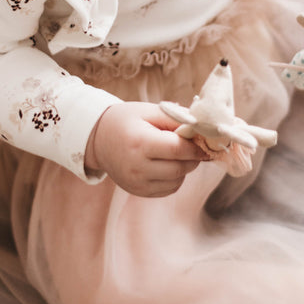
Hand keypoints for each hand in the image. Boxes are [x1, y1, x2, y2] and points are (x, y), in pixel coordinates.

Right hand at [84, 101, 207, 196]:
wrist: (98, 139)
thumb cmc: (126, 120)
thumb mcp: (148, 111)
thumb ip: (176, 118)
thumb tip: (202, 127)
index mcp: (140, 143)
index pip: (178, 149)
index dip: (196, 146)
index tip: (204, 140)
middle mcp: (137, 167)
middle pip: (180, 167)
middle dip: (193, 157)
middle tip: (194, 145)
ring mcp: (137, 183)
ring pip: (177, 180)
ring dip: (185, 167)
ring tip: (177, 153)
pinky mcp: (138, 191)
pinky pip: (168, 189)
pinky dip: (175, 177)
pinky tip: (168, 163)